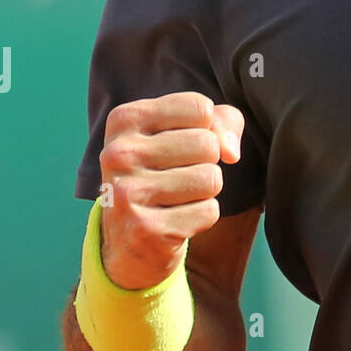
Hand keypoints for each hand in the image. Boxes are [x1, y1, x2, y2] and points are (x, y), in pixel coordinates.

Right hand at [96, 92, 243, 289]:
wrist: (129, 241)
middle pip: (208, 143)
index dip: (206, 129)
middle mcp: (118, 154)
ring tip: (176, 198)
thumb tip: (231, 153)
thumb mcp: (188, 132)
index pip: (200, 108)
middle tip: (178, 176)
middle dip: (207, 162)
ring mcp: (127, 193)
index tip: (180, 145)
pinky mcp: (144, 229)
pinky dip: (202, 217)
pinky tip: (174, 221)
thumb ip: (222, 122)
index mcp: (124, 120)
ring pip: (211, 178)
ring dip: (205, 191)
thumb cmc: (166, 171)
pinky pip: (209, 211)